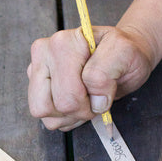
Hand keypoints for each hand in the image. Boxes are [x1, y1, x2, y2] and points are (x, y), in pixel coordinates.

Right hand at [27, 26, 153, 130]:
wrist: (122, 54)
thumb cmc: (124, 52)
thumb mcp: (125, 53)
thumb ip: (104, 73)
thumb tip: (94, 100)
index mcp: (62, 43)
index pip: (69, 93)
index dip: (91, 101)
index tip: (105, 89)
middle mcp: (43, 54)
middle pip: (49, 106)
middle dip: (78, 110)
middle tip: (95, 97)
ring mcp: (36, 70)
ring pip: (42, 112)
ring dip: (69, 115)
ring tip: (85, 100)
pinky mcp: (36, 85)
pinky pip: (45, 117)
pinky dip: (64, 117)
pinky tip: (78, 102)